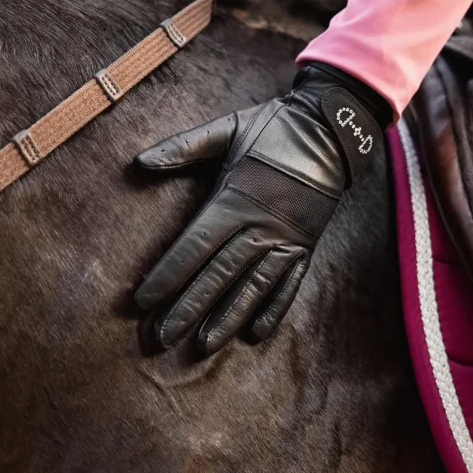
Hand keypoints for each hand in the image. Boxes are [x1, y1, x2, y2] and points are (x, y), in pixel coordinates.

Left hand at [134, 64, 390, 356]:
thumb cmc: (275, 127)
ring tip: (204, 345)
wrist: (332, 130)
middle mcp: (260, 227)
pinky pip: (289, 285)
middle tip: (163, 337)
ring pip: (253, 287)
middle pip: (219, 275)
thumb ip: (184, 147)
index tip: (144, 301)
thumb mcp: (227, 129)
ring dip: (227, 317)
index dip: (168, 275)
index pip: (194, 246)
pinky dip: (274, 310)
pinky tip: (256, 334)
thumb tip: (140, 162)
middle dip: (188, 307)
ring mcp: (286, 240)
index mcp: (235, 199)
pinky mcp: (306, 246)